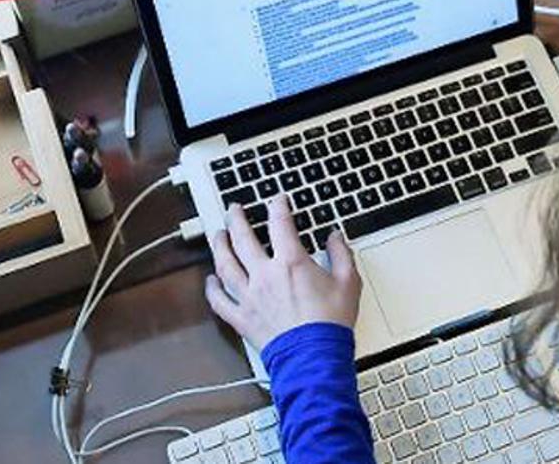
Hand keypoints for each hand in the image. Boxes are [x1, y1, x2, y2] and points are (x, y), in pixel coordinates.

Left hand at [204, 194, 362, 349]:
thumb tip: (336, 237)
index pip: (280, 223)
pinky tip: (210, 280)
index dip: (278, 205)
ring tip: (217, 234)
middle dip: (237, 219)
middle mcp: (265, 275)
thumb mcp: (348, 282)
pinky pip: (220, 301)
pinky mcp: (243, 318)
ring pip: (225, 264)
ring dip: (219, 246)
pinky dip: (212, 289)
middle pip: (243, 238)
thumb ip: (341, 254)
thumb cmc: (330, 325)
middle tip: (234, 210)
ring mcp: (250, 296)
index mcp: (291, 263)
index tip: (277, 200)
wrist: (315, 358)